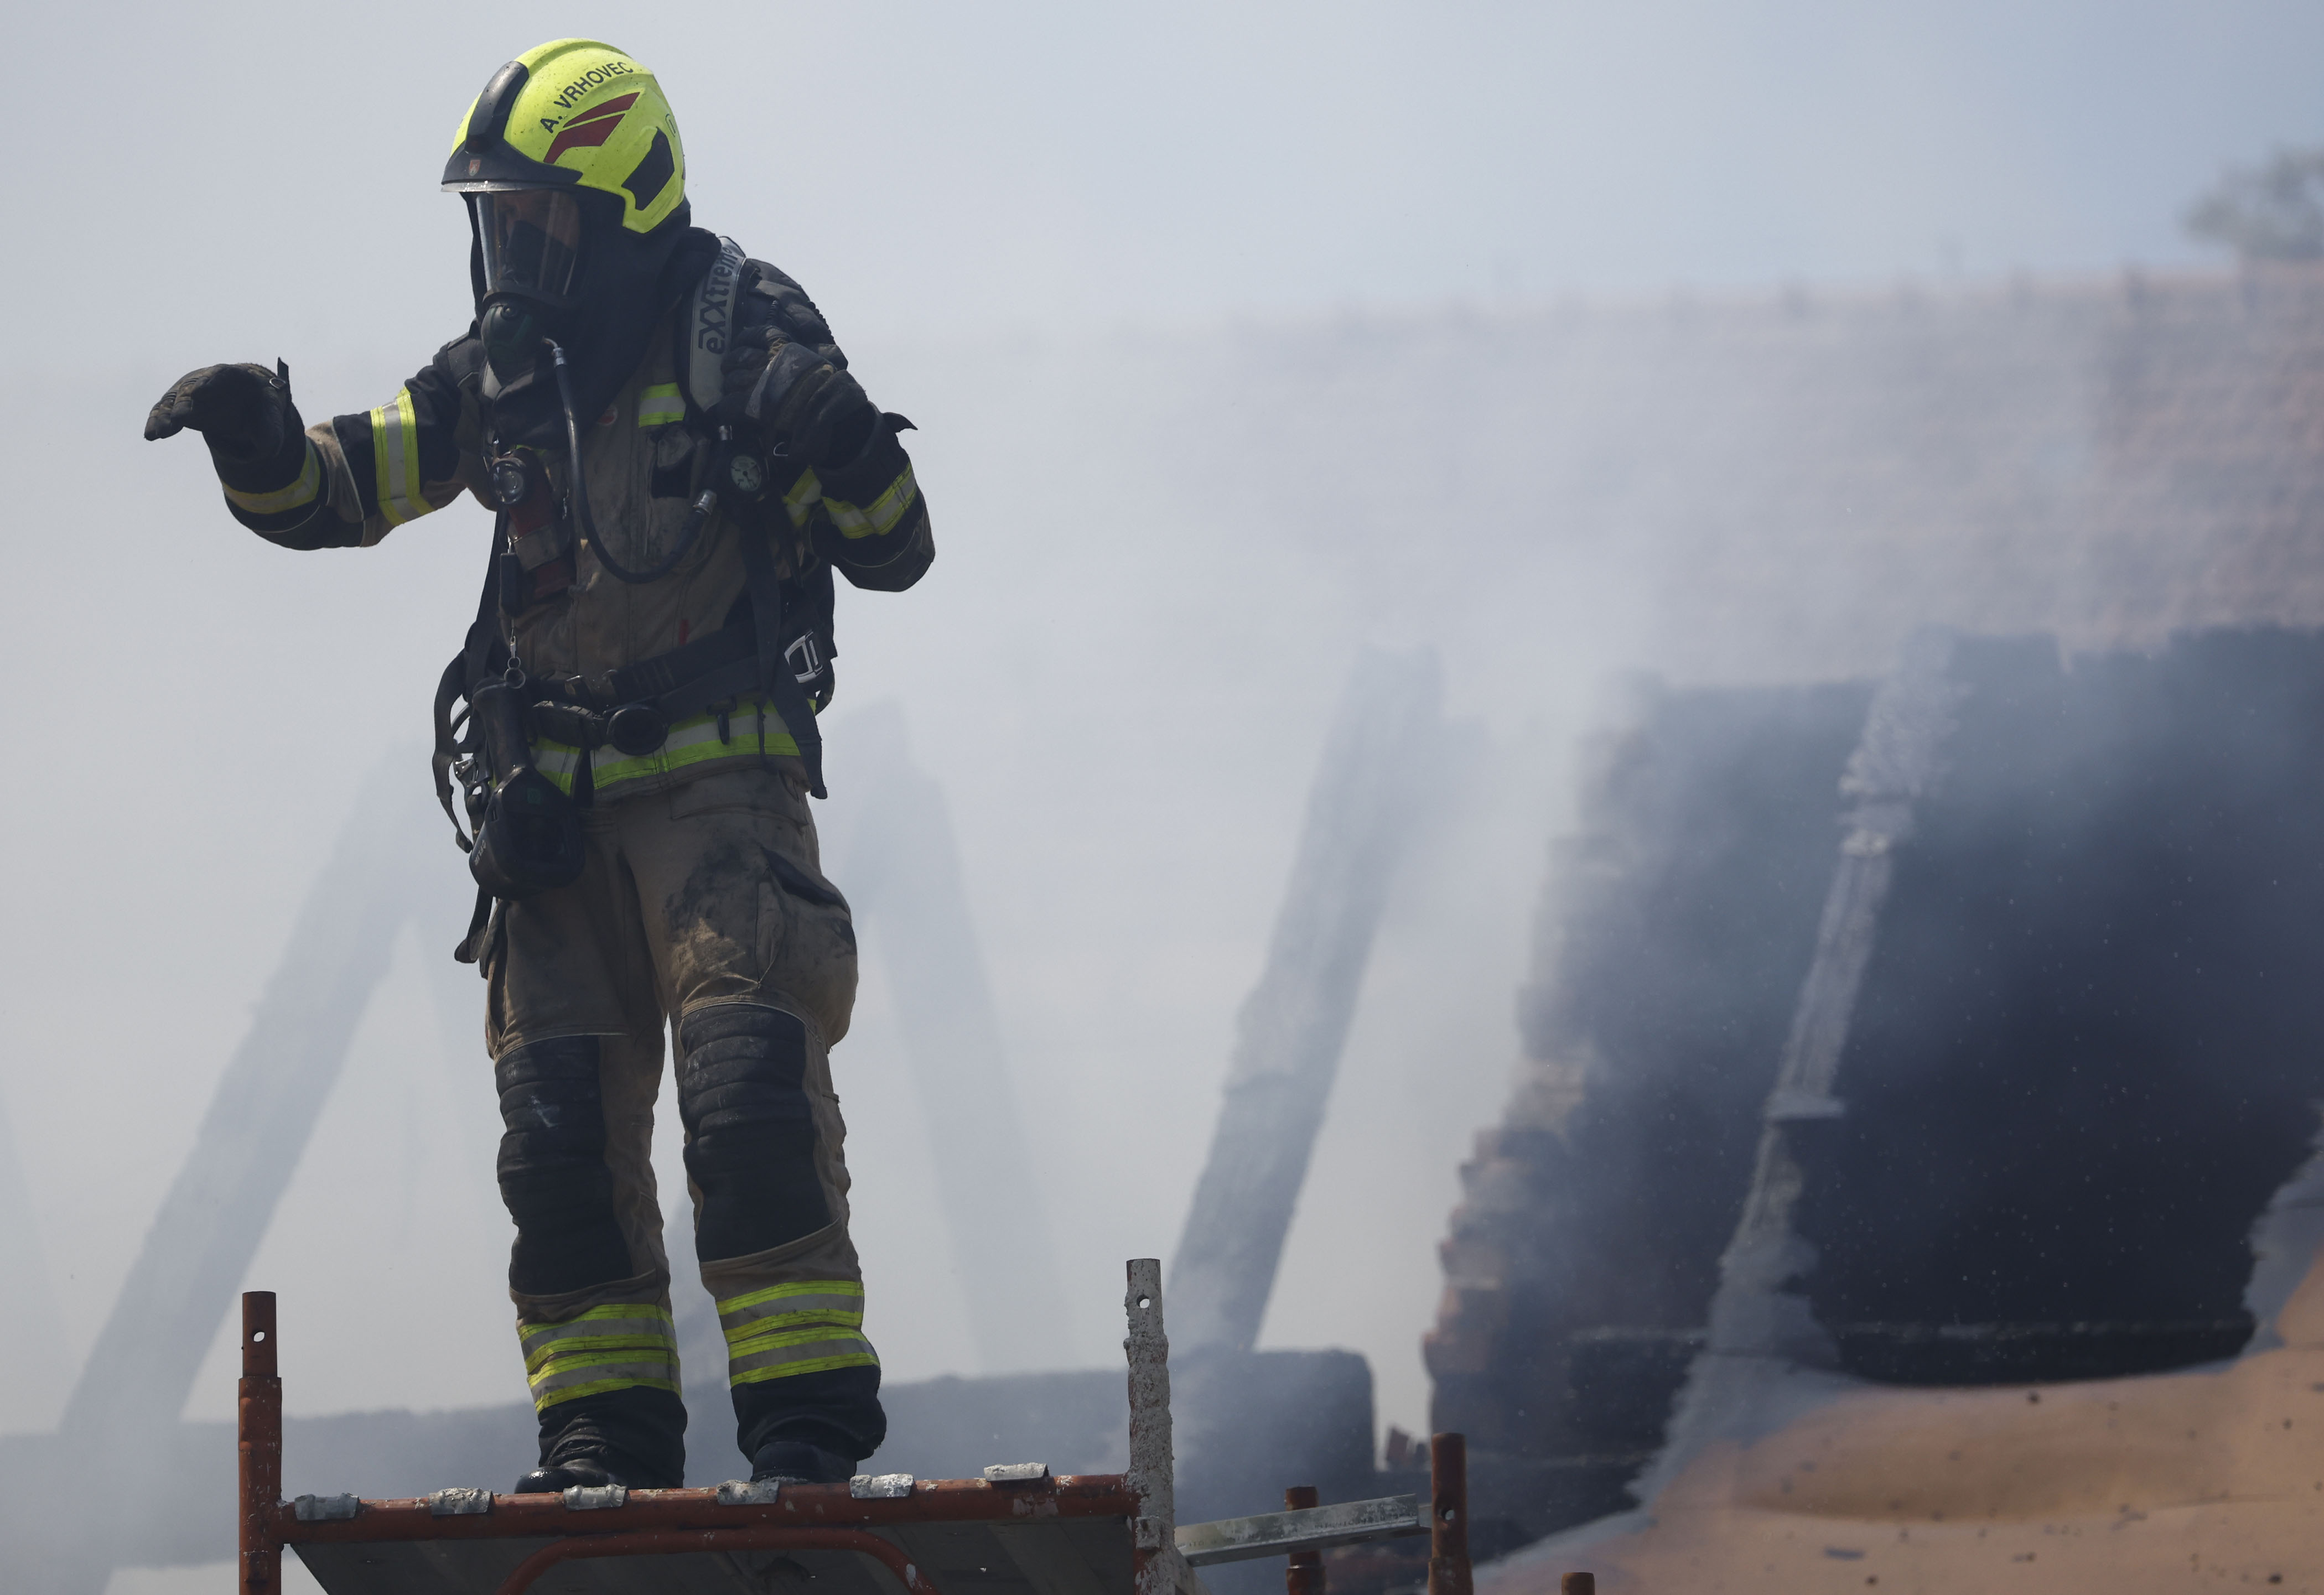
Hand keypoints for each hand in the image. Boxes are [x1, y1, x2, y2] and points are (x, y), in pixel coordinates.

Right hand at [145, 362, 295, 463]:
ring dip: (165, 417)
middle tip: (179, 419)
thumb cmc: (261, 405)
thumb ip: (272, 429)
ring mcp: (190, 392)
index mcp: (233, 376)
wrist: (247, 400)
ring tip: (158, 434)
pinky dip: (157, 422)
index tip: (201, 392)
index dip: (210, 383)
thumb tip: (270, 450)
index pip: (220, 375)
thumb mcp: (272, 415)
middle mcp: (206, 381)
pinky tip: (150, 436)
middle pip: (192, 389)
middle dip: (185, 403)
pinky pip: (165, 412)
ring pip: (173, 401)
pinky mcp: (180, 405)